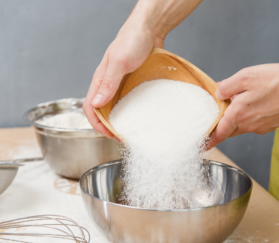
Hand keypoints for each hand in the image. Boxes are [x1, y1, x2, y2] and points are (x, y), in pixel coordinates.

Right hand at [83, 24, 161, 138]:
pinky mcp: (130, 84)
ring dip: (119, 121)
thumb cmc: (132, 40)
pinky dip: (129, 112)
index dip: (97, 124)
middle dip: (109, 127)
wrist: (149, 29)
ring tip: (130, 130)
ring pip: (114, 108)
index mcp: (99, 81)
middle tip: (122, 137)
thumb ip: (108, 83)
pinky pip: (126, 102)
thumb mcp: (120, 62)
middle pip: (102, 112)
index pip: (90, 108)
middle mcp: (107, 86)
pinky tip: (138, 117)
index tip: (110, 134)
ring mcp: (119, 85)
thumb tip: (97, 104)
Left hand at [207, 64, 278, 148]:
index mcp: (238, 114)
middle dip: (220, 127)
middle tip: (214, 120)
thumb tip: (218, 92)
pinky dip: (247, 118)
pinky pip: (252, 125)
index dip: (209, 140)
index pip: (218, 132)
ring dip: (234, 121)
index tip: (202, 145)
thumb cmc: (278, 82)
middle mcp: (247, 125)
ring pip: (240, 127)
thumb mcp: (247, 77)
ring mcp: (259, 127)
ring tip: (235, 107)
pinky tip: (252, 106)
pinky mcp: (268, 126)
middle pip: (228, 130)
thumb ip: (227, 86)